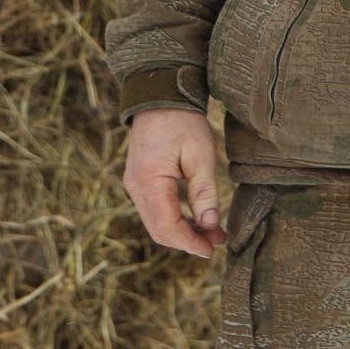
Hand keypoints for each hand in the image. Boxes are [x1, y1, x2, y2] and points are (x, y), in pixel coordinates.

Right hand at [122, 107, 227, 257]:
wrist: (160, 99)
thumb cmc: (183, 122)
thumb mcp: (201, 154)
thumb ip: (204, 192)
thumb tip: (211, 224)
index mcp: (149, 180)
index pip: (166, 226)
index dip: (189, 242)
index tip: (212, 249)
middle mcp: (134, 187)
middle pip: (158, 230)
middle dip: (187, 240)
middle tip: (217, 241)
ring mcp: (133, 185)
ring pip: (155, 222)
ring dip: (182, 231)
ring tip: (212, 232)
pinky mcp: (138, 182)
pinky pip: (154, 210)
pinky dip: (174, 219)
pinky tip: (196, 219)